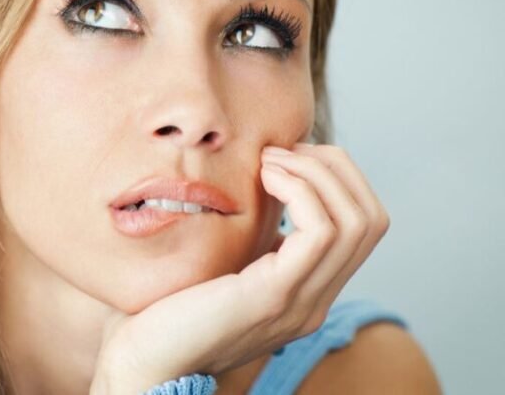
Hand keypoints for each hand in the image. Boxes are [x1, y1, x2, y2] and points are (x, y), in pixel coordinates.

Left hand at [89, 142, 390, 394]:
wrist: (141, 361)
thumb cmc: (164, 308)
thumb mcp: (221, 263)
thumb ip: (249, 237)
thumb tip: (259, 181)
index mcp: (305, 292)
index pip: (363, 226)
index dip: (336, 177)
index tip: (285, 155)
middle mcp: (314, 302)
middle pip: (371, 219)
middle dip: (335, 167)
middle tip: (282, 150)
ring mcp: (299, 303)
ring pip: (356, 222)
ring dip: (316, 173)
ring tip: (270, 159)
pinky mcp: (272, 297)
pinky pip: (320, 233)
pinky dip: (300, 190)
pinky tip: (263, 178)